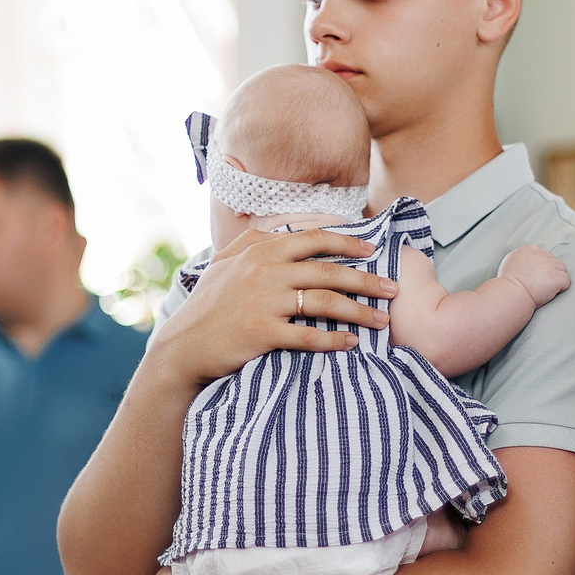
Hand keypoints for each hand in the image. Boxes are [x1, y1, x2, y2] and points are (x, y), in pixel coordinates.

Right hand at [149, 227, 395, 385]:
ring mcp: (264, 301)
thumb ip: (255, 242)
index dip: (348, 243)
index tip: (373, 252)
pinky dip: (334, 340)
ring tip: (382, 321)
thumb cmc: (207, 306)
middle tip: (393, 289)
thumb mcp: (225, 263)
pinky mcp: (263, 332)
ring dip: (359, 311)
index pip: (314, 238)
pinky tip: (352, 344)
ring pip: (325, 301)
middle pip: (329, 270)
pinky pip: (308, 335)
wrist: (182, 346)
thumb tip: (283, 228)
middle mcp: (264, 270)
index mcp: (260, 250)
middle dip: (366, 279)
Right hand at [499, 245, 569, 305]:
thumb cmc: (507, 286)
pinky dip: (561, 288)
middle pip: (553, 260)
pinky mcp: (555, 277)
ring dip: (556, 278)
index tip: (536, 276)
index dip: (541, 266)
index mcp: (527, 250)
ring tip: (544, 289)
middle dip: (550, 271)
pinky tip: (550, 293)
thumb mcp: (510, 264)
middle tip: (540, 284)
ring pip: (562, 269)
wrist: (510, 295)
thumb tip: (528, 263)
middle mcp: (539, 255)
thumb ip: (521, 259)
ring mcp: (548, 265)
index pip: (542, 254)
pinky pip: (566, 281)